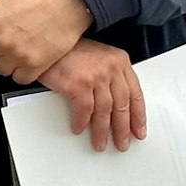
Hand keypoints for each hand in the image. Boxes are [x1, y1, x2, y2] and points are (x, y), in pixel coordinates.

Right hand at [35, 38, 145, 152]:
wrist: (47, 42)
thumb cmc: (69, 51)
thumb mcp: (98, 58)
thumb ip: (111, 78)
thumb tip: (116, 108)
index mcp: (120, 61)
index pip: (135, 94)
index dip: (138, 116)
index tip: (138, 130)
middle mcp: (111, 68)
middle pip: (122, 105)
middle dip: (122, 129)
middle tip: (122, 143)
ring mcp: (96, 76)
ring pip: (104, 111)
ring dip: (101, 131)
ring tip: (99, 143)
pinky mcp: (79, 84)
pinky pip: (84, 111)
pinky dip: (81, 122)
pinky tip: (79, 129)